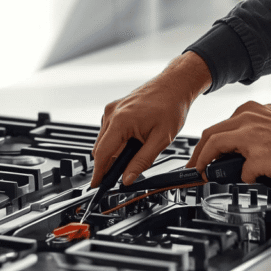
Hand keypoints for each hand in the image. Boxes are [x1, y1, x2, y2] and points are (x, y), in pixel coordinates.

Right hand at [91, 52, 211, 187]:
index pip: (102, 153)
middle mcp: (111, 113)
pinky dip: (117, 141)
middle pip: (101, 148)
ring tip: (137, 151)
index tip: (96, 185)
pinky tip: (134, 141)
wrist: (175, 85)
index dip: (98, 173)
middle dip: (109, 164)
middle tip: (124, 174)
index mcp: (120, 121)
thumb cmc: (171, 105)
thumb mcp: (161, 139)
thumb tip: (127, 178)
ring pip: (105, 140)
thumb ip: (142, 161)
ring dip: (114, 151)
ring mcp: (112, 109)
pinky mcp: (115, 108)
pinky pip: (109, 131)